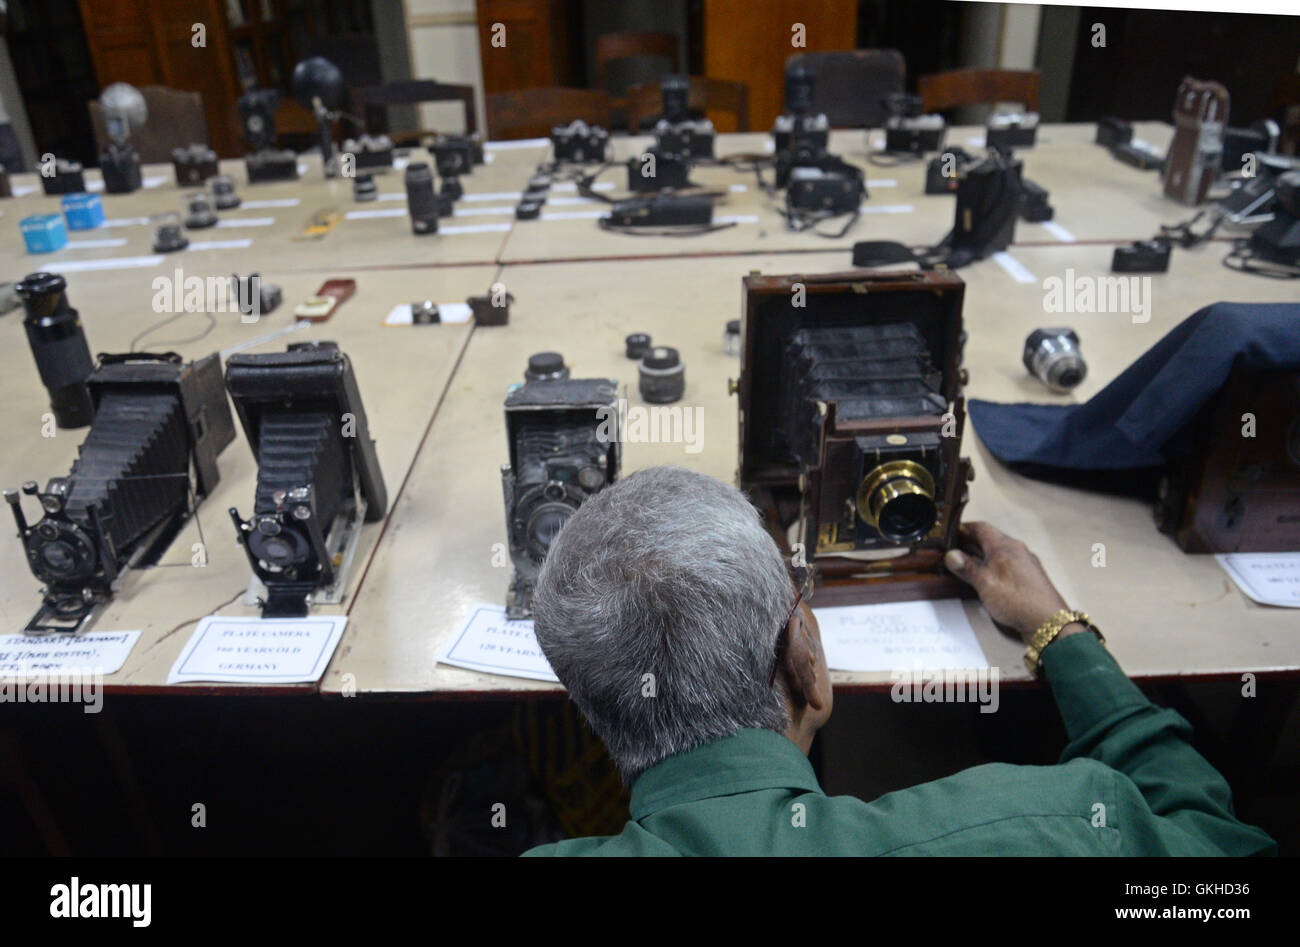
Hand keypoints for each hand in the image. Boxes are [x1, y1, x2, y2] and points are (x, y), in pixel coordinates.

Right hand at [943, 521, 1073, 642]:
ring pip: (998, 552)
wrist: (1047, 622)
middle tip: (951, 552)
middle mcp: (1016, 549)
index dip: (963, 528)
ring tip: (965, 566)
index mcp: (1005, 546)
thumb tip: (951, 555)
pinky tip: (986, 578)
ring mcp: (1025, 562)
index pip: (980, 527)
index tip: (948, 535)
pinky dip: (992, 566)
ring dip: (981, 556)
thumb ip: (967, 568)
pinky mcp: (1029, 576)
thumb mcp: (985, 583)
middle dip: (969, 543)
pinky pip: (1006, 564)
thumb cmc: (1015, 599)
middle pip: (989, 539)